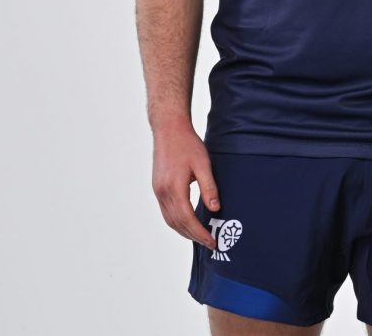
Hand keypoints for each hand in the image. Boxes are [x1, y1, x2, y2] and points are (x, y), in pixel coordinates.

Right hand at [151, 119, 220, 250]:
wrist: (168, 129)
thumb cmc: (187, 144)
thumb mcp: (203, 163)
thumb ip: (209, 187)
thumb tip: (214, 208)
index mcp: (174, 188)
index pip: (187, 218)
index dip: (199, 232)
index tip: (211, 241)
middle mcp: (162, 193)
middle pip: (177, 223)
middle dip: (193, 236)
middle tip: (208, 243)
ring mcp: (158, 191)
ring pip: (169, 220)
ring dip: (183, 231)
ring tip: (199, 236)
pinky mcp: (157, 188)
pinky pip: (166, 212)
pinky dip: (176, 222)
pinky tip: (187, 222)